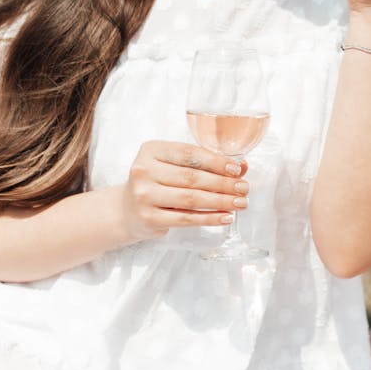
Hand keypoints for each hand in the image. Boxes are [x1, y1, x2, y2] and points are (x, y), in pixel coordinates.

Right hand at [120, 140, 247, 240]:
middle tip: (243, 188)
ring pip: (191, 199)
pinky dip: (209, 218)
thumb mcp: (174, 166)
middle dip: (223, 183)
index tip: (237, 169)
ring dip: (220, 201)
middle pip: (192, 177)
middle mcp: (144, 170)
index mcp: (151, 150)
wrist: (127, 210)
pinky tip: (225, 217)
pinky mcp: (149, 217)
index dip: (216, 161)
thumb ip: (204, 164)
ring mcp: (144, 195)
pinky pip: (186, 219)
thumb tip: (240, 167)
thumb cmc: (156, 183)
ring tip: (239, 202)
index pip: (189, 154)